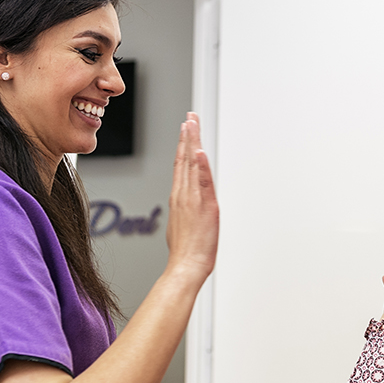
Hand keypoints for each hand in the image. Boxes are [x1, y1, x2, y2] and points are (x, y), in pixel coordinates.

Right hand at [165, 113, 218, 284]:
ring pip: (191, 165)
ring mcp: (192, 199)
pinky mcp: (204, 206)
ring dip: (192, 142)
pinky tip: (198, 151)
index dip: (183, 145)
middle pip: (184, 159)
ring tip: (191, 123)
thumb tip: (187, 206)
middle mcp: (183, 194)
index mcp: (179, 198)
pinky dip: (200, 166)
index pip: (180, 165)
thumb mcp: (182, 224)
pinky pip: (201, 182)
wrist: (186, 265)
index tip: (185, 129)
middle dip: (187, 136)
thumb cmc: (186, 250)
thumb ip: (185, 210)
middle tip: (190, 117)